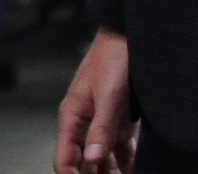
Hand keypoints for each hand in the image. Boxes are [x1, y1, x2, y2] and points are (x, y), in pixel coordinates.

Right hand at [53, 26, 136, 173]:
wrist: (132, 36)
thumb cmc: (114, 57)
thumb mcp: (108, 93)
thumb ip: (100, 127)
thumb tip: (91, 158)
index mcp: (72, 117)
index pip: (64, 159)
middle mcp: (85, 126)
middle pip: (83, 165)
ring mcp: (102, 127)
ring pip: (101, 163)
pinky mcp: (120, 126)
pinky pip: (120, 155)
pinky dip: (126, 168)